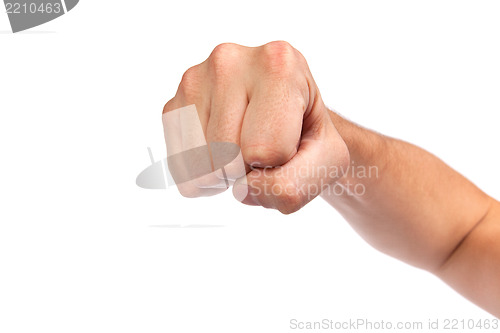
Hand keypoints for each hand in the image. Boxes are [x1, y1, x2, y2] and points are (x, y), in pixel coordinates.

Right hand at [163, 41, 348, 213]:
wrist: (286, 119)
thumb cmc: (307, 134)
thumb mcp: (327, 161)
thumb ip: (297, 185)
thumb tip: (242, 189)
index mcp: (278, 64)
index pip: (266, 149)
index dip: (280, 164)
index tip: (288, 142)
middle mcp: (230, 60)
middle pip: (228, 157)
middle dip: (249, 170)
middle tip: (264, 150)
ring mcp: (195, 80)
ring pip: (200, 165)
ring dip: (224, 176)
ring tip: (242, 151)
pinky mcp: (174, 105)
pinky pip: (180, 166)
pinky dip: (202, 176)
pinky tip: (220, 155)